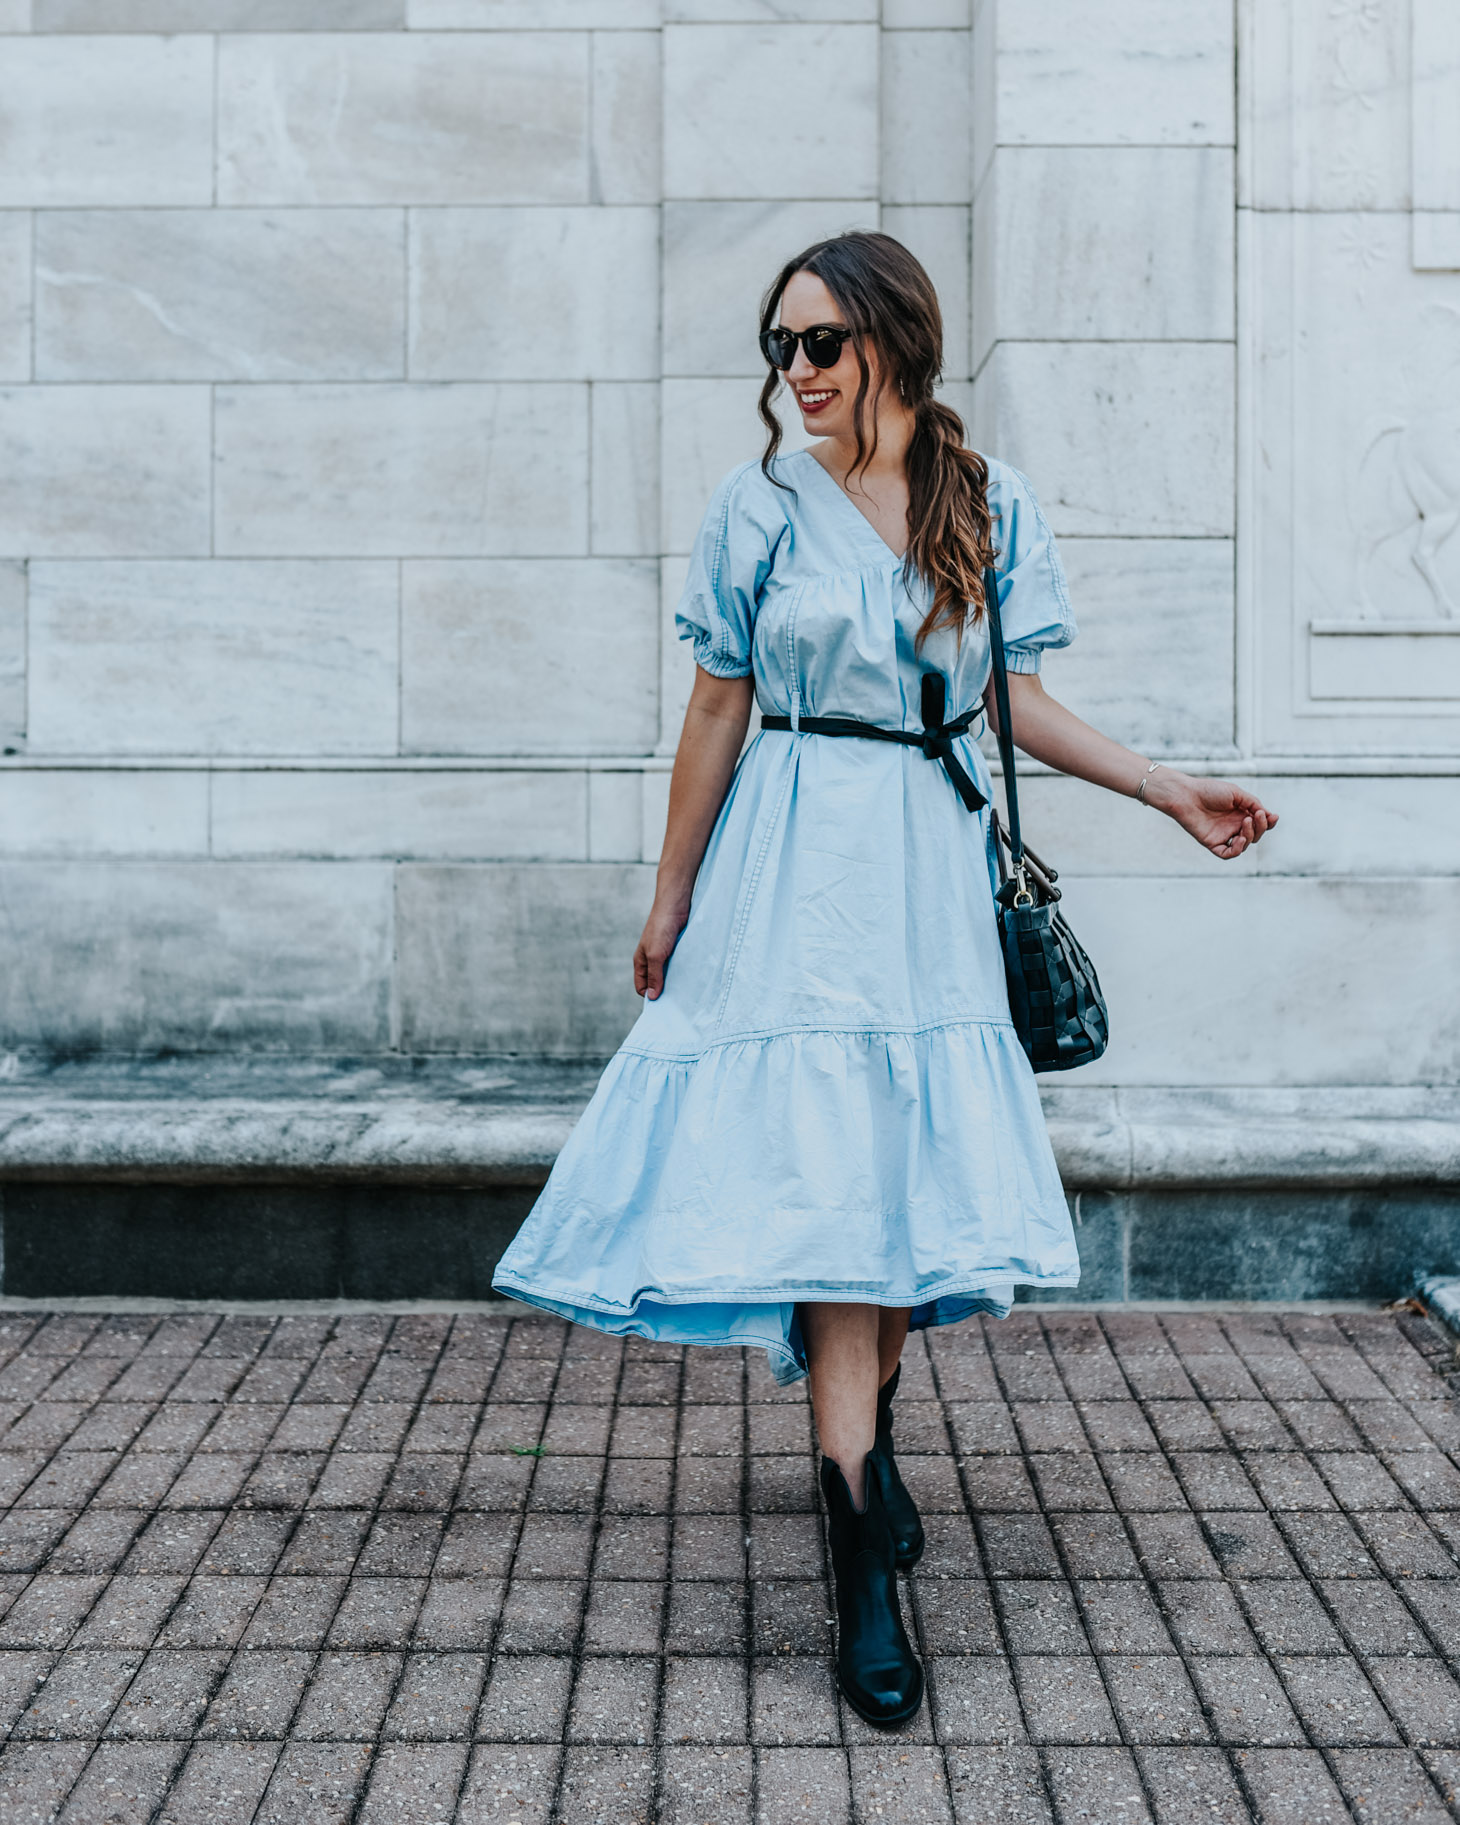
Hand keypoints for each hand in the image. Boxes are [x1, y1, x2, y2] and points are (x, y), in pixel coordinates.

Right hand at [634, 894, 690, 998]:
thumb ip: (654, 976)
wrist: (675, 906)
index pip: (641, 986)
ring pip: (668, 974)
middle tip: (677, 1001)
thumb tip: (652, 997)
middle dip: (664, 990)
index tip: (663, 1005)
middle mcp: (651, 960)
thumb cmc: (661, 929)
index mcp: (641, 962)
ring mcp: (664, 954)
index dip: (650, 995)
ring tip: (686, 989)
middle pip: (655, 982)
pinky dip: (683, 971)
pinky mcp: (676, 950)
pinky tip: (691, 976)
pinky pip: (679, 965)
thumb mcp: (655, 955)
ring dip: (675, 981)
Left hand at [1145, 770, 1277, 859]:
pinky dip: (1238, 849)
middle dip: (1261, 827)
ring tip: (1245, 822)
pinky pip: (1228, 854)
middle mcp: (1234, 825)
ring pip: (1245, 844)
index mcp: (1241, 813)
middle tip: (1255, 815)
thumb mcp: (1237, 794)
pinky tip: (1240, 839)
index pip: (1260, 823)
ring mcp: (1224, 835)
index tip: (1272, 816)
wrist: (1186, 796)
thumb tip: (1271, 815)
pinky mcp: (1213, 843)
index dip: (1269, 823)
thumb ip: (1253, 804)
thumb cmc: (1209, 791)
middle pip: (1256, 834)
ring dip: (1251, 835)